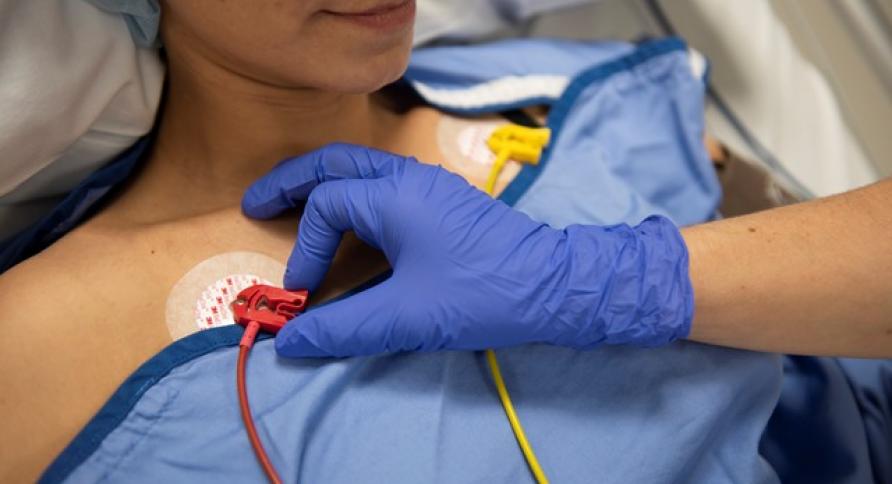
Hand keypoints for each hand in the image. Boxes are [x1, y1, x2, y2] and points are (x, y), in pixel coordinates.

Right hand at [242, 143, 692, 356]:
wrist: (554, 286)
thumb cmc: (483, 294)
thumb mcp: (407, 316)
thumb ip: (344, 328)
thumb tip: (292, 342)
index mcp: (394, 195)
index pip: (325, 206)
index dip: (304, 249)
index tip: (303, 293)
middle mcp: (407, 178)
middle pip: (334, 164)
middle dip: (291, 182)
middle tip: (256, 203)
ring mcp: (428, 186)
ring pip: (360, 170)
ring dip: (323, 185)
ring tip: (292, 207)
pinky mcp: (443, 202)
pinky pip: (384, 185)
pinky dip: (353, 197)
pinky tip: (350, 225)